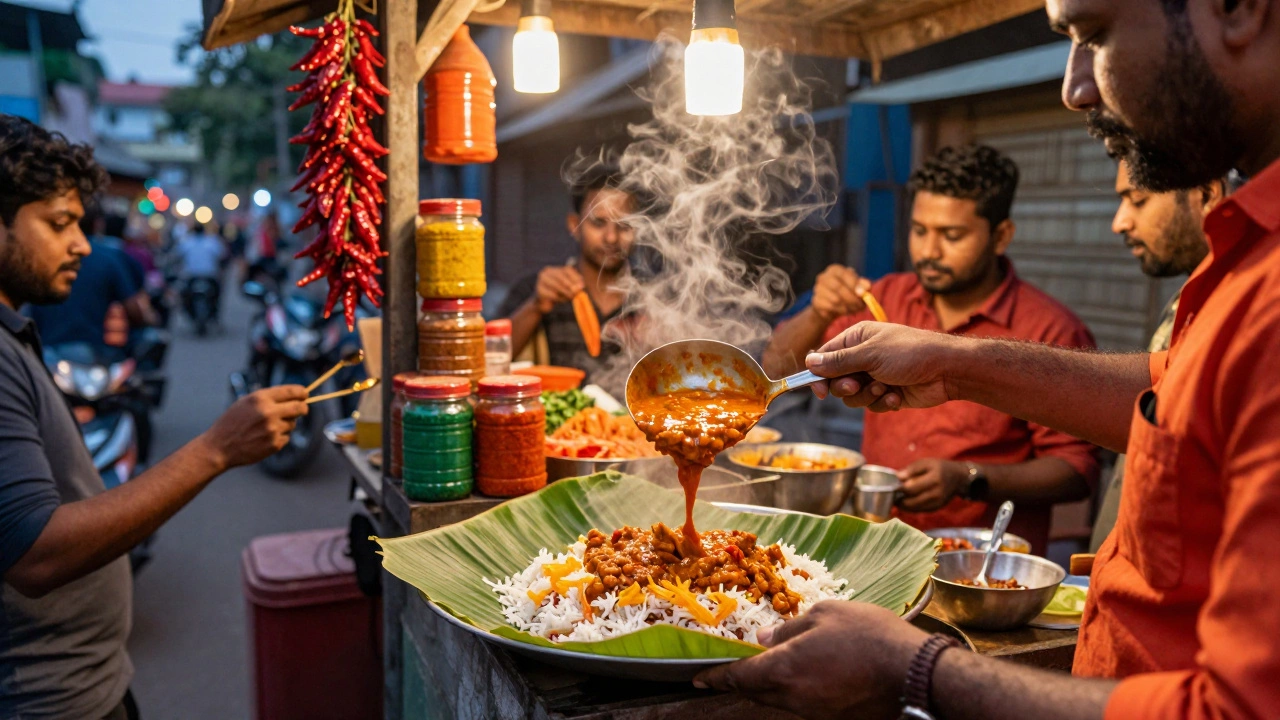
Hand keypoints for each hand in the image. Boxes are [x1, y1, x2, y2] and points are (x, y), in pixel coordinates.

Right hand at [200, 386, 307, 469]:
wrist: (219, 447)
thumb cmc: (232, 422)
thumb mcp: (246, 402)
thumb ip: (268, 398)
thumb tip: (294, 396)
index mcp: (260, 398)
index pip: (292, 391)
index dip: (302, 393)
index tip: (305, 394)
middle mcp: (268, 412)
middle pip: (300, 408)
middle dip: (304, 408)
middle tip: (303, 409)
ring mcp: (273, 429)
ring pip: (293, 423)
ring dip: (286, 424)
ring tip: (267, 427)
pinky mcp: (274, 444)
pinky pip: (286, 437)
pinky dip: (280, 437)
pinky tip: (264, 438)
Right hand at [534, 266, 584, 313]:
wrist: (542, 304)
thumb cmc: (557, 294)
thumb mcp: (567, 288)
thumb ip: (574, 285)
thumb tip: (580, 286)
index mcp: (553, 269)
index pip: (567, 270)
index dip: (575, 277)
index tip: (582, 286)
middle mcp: (546, 272)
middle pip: (561, 277)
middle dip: (571, 286)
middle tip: (577, 293)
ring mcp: (541, 281)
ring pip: (557, 286)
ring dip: (566, 293)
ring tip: (571, 297)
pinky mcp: (539, 291)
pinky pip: (552, 294)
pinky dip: (559, 298)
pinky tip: (563, 300)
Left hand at [693, 602, 927, 719]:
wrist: (914, 673)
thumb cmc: (869, 635)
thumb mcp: (824, 615)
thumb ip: (788, 630)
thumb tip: (764, 640)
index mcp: (784, 670)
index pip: (739, 677)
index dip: (716, 677)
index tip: (698, 678)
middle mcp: (793, 698)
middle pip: (756, 692)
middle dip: (741, 680)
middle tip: (732, 668)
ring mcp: (814, 712)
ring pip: (779, 700)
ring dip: (769, 685)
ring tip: (770, 665)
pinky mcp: (833, 717)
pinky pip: (802, 704)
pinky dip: (793, 690)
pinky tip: (805, 674)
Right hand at [805, 322, 964, 411]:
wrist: (946, 370)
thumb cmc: (910, 353)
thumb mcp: (870, 355)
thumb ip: (838, 362)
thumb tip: (810, 362)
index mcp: (857, 339)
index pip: (826, 357)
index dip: (819, 375)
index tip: (819, 391)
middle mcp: (863, 357)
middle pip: (837, 380)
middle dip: (847, 387)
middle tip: (858, 385)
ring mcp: (875, 375)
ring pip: (853, 397)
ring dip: (867, 395)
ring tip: (885, 387)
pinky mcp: (887, 392)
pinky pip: (872, 405)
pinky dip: (883, 402)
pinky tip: (897, 396)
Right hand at [810, 264, 871, 321]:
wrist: (831, 306)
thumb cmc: (848, 292)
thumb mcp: (858, 287)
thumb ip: (864, 285)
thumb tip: (866, 287)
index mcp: (835, 270)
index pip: (844, 274)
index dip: (854, 284)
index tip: (862, 294)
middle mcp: (823, 277)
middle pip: (838, 287)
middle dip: (852, 298)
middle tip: (860, 306)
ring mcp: (817, 289)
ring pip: (834, 300)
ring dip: (847, 307)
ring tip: (853, 309)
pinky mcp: (815, 301)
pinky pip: (830, 308)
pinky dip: (839, 311)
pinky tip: (844, 311)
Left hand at [898, 459, 969, 510]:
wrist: (957, 478)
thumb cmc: (938, 468)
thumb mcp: (926, 463)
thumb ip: (911, 469)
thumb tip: (897, 477)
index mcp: (934, 478)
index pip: (911, 488)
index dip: (898, 489)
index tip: (891, 486)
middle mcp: (937, 493)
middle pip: (912, 500)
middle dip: (899, 499)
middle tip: (891, 494)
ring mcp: (937, 502)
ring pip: (914, 508)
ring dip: (903, 505)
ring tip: (896, 498)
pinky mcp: (936, 508)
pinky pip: (919, 510)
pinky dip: (910, 507)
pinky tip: (905, 502)